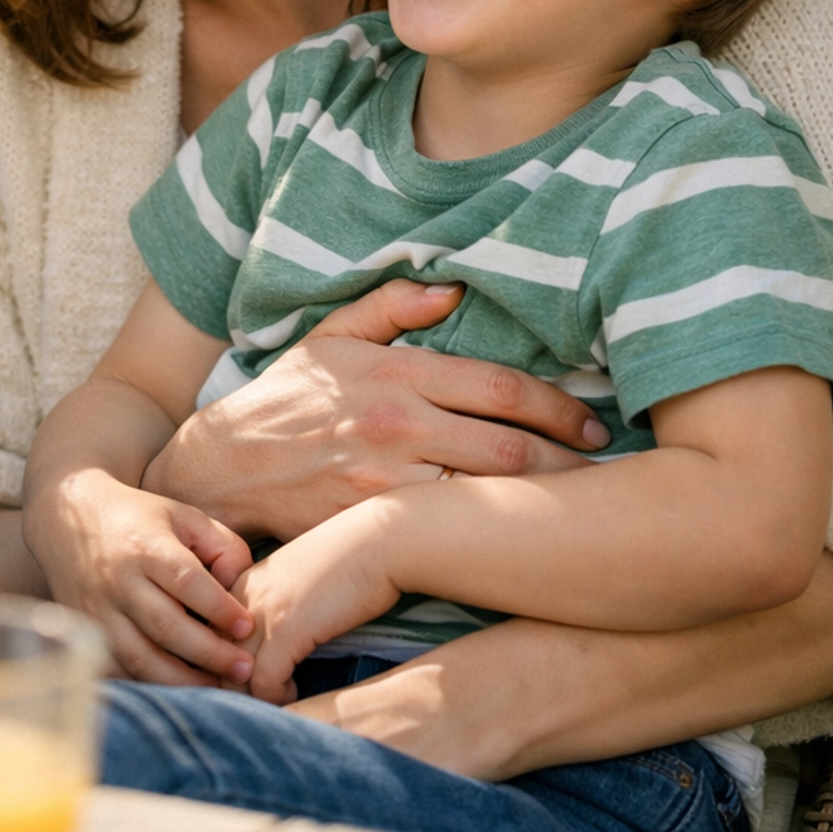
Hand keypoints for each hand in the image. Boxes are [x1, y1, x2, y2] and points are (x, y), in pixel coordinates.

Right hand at [26, 471, 255, 686]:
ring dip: (180, 680)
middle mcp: (119, 580)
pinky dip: (146, 684)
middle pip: (165, 625)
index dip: (219, 608)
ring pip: (139, 656)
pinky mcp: (86, 632)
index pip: (186, 582)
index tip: (247, 626)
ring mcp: (98, 610)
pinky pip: (116, 668)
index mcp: (146, 546)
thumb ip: (222, 547)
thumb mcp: (184, 516)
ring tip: (215, 687)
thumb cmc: (138, 519)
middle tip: (244, 669)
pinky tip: (176, 689)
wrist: (67, 519)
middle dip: (209, 653)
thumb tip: (240, 591)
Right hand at [146, 280, 609, 540]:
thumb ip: (392, 307)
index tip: (592, 419)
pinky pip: (451, 533)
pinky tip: (527, 544)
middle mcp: (399, 426)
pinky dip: (495, 537)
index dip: (561, 405)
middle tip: (611, 470)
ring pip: (490, 496)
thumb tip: (452, 287)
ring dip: (546, 506)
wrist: (221, 470)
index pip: (503, 387)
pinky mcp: (375, 526)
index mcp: (397, 373)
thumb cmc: (284, 400)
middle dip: (572, 461)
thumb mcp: (329, 337)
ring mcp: (388, 481)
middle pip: (513, 448)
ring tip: (589, 510)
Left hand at [232, 505, 399, 705]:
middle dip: (231, 684)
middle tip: (257, 698)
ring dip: (251, 697)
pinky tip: (292, 691)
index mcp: (241, 582)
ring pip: (232, 674)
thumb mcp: (297, 580)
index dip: (223, 662)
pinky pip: (263, 682)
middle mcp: (242, 595)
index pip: (210, 633)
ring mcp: (261, 612)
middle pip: (213, 655)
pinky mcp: (286, 630)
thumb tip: (273, 641)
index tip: (245, 679)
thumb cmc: (350, 560)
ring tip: (275, 699)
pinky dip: (276, 697)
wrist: (380, 539)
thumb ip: (275, 604)